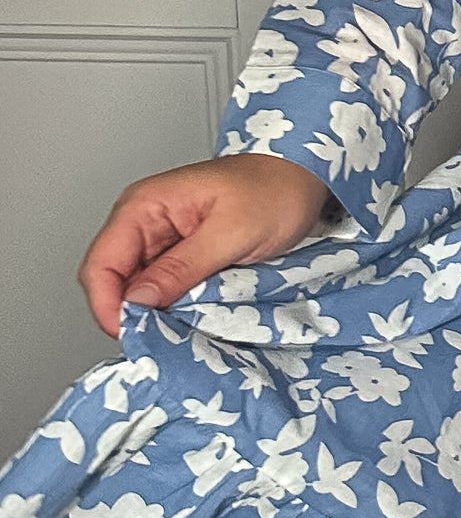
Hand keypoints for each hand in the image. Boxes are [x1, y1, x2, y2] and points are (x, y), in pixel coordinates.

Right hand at [78, 156, 334, 338]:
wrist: (303, 178)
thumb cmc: (273, 191)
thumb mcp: (231, 233)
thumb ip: (182, 267)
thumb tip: (140, 301)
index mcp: (144, 206)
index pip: (100, 265)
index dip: (108, 306)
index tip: (134, 334)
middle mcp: (144, 223)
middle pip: (113, 283)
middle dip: (133, 314)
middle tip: (165, 338)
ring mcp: (162, 241)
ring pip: (139, 291)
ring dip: (156, 314)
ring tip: (184, 329)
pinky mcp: (181, 256)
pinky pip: (164, 289)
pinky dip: (174, 307)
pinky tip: (193, 317)